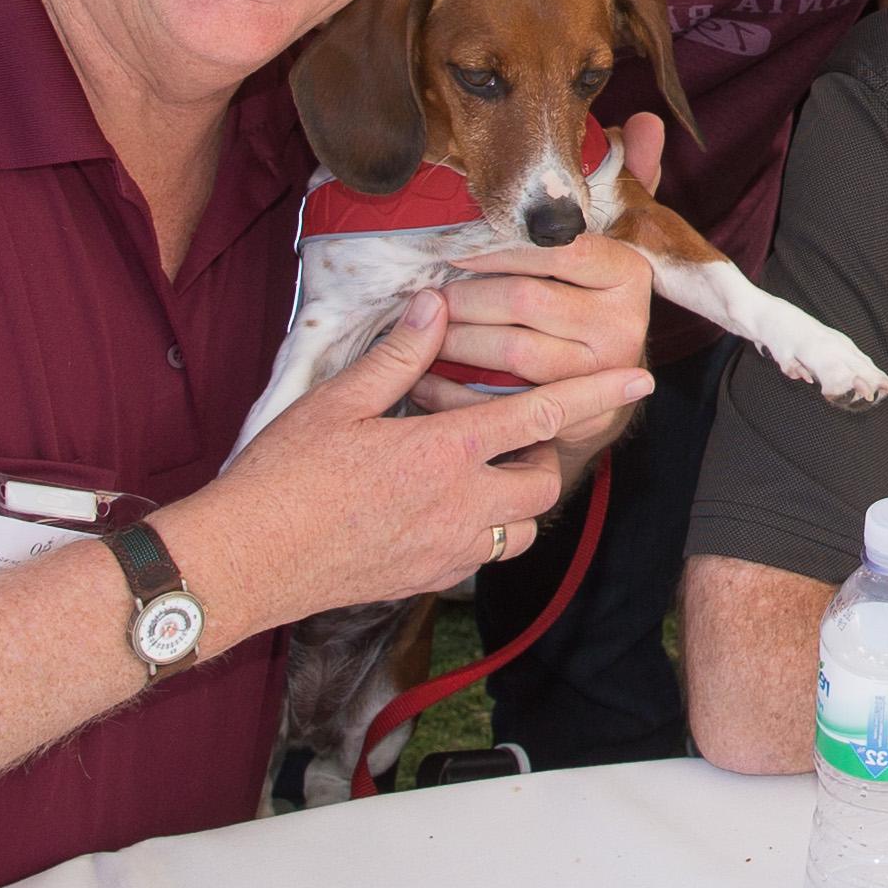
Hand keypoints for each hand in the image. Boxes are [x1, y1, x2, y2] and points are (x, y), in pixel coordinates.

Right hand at [183, 287, 650, 628]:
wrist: (247, 561)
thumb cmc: (285, 477)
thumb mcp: (339, 402)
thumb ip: (400, 354)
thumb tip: (436, 305)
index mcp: (445, 450)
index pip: (541, 415)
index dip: (595, 395)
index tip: (640, 379)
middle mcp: (460, 505)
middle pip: (543, 482)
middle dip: (544, 457)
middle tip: (510, 434)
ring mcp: (447, 550)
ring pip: (521, 529)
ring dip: (515, 501)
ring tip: (479, 473)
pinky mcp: (427, 582)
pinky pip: (481, 558)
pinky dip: (481, 534)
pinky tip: (442, 512)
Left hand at [414, 109, 669, 393]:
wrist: (603, 390)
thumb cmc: (590, 300)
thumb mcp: (607, 238)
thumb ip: (622, 179)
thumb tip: (645, 119)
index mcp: (629, 271)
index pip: (556, 249)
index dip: (497, 248)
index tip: (451, 248)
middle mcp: (625, 321)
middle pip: (525, 300)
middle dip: (465, 297)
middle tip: (426, 293)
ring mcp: (602, 372)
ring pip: (510, 350)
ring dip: (454, 339)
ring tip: (423, 327)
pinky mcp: (575, 416)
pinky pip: (500, 399)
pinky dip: (452, 389)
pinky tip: (423, 374)